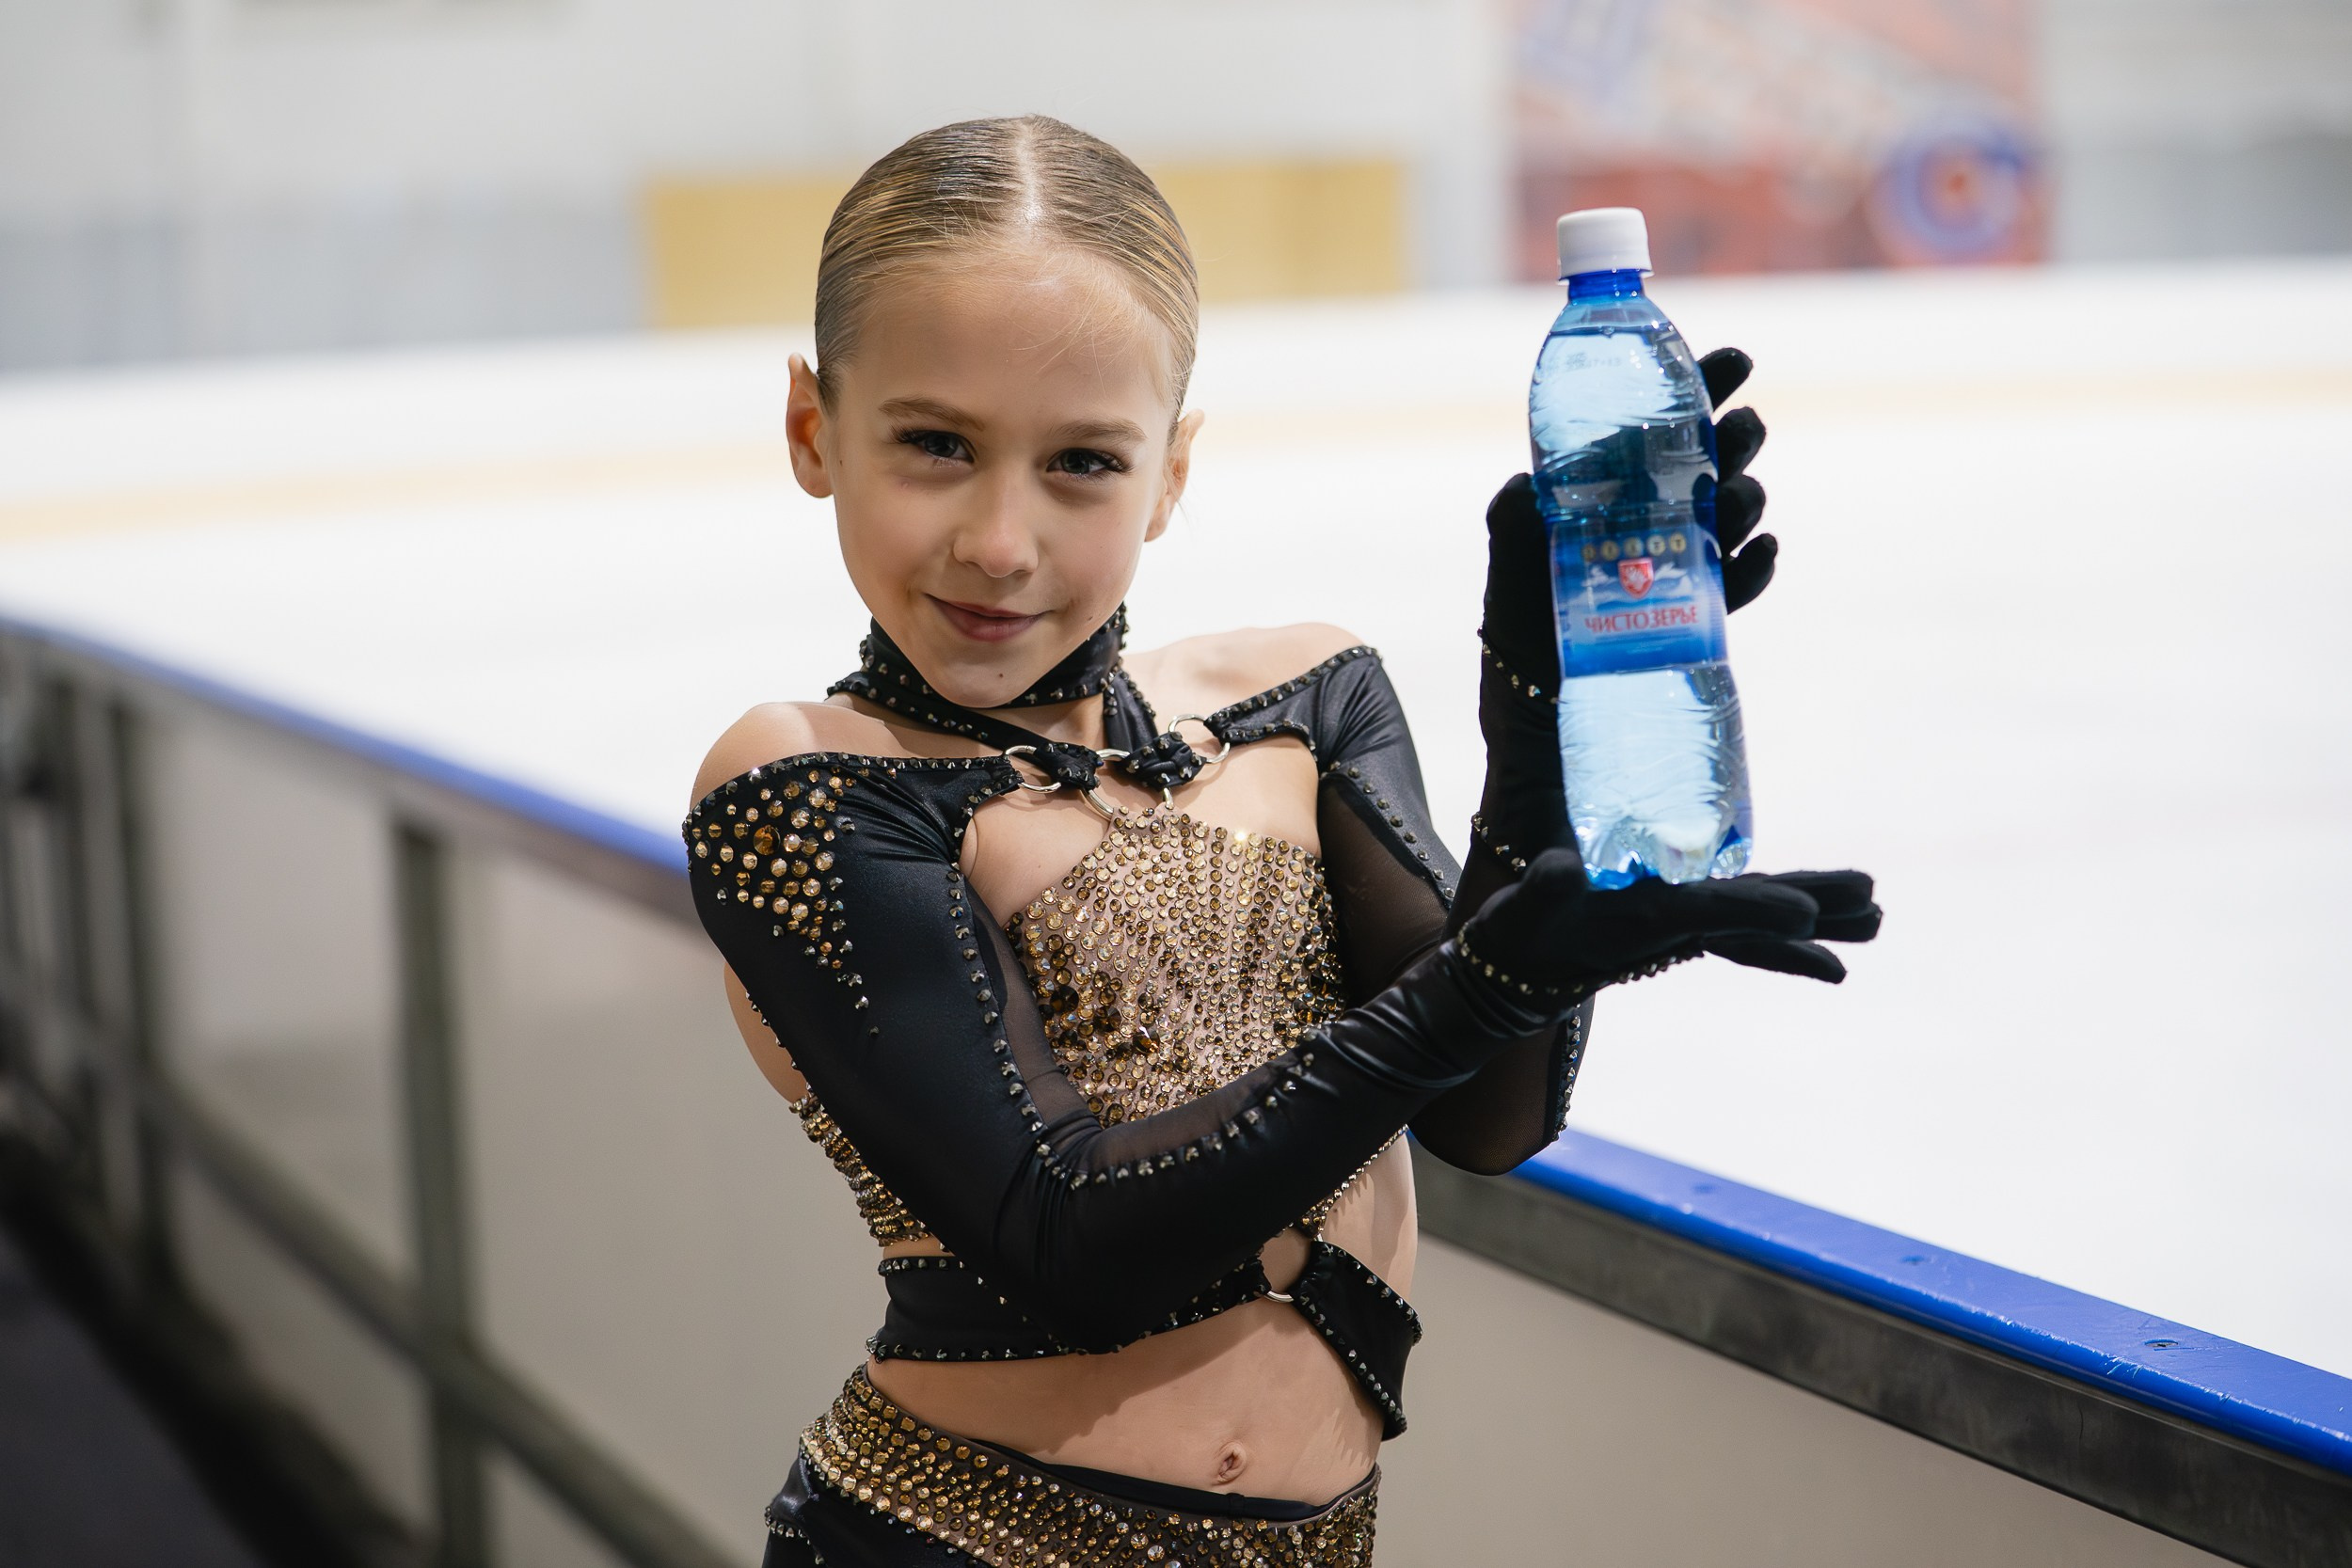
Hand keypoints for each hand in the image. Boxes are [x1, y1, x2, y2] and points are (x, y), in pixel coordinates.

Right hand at [1459, 840, 1880, 998]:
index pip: (1707, 913)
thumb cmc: (1514, 937)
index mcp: (1643, 922)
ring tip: (1877, 917)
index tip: (1807, 916)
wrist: (1512, 978)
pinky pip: (1741, 927)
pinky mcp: (1675, 924)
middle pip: (1757, 923)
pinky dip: (1782, 931)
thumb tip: (1559, 868)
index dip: (1756, 912)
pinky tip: (1815, 926)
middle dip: (1817, 917)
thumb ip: (1540, 888)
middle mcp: (1674, 930)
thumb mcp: (1520, 911)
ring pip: (1760, 924)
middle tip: (1878, 915)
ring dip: (1819, 921)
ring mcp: (1680, 929)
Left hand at [1481, 343, 1773, 688]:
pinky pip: (1738, 583)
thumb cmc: (1521, 609)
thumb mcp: (1511, 554)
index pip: (1672, 421)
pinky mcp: (1697, 610)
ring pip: (1736, 515)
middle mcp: (1663, 511)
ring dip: (1747, 498)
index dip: (1706, 386)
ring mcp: (1685, 557)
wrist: (1533, 685)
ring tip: (1737, 495)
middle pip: (1719, 460)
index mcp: (1623, 480)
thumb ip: (1512, 517)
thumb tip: (1526, 485)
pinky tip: (1761, 550)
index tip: (1735, 362)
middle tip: (1742, 426)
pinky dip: (1755, 567)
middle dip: (1738, 437)